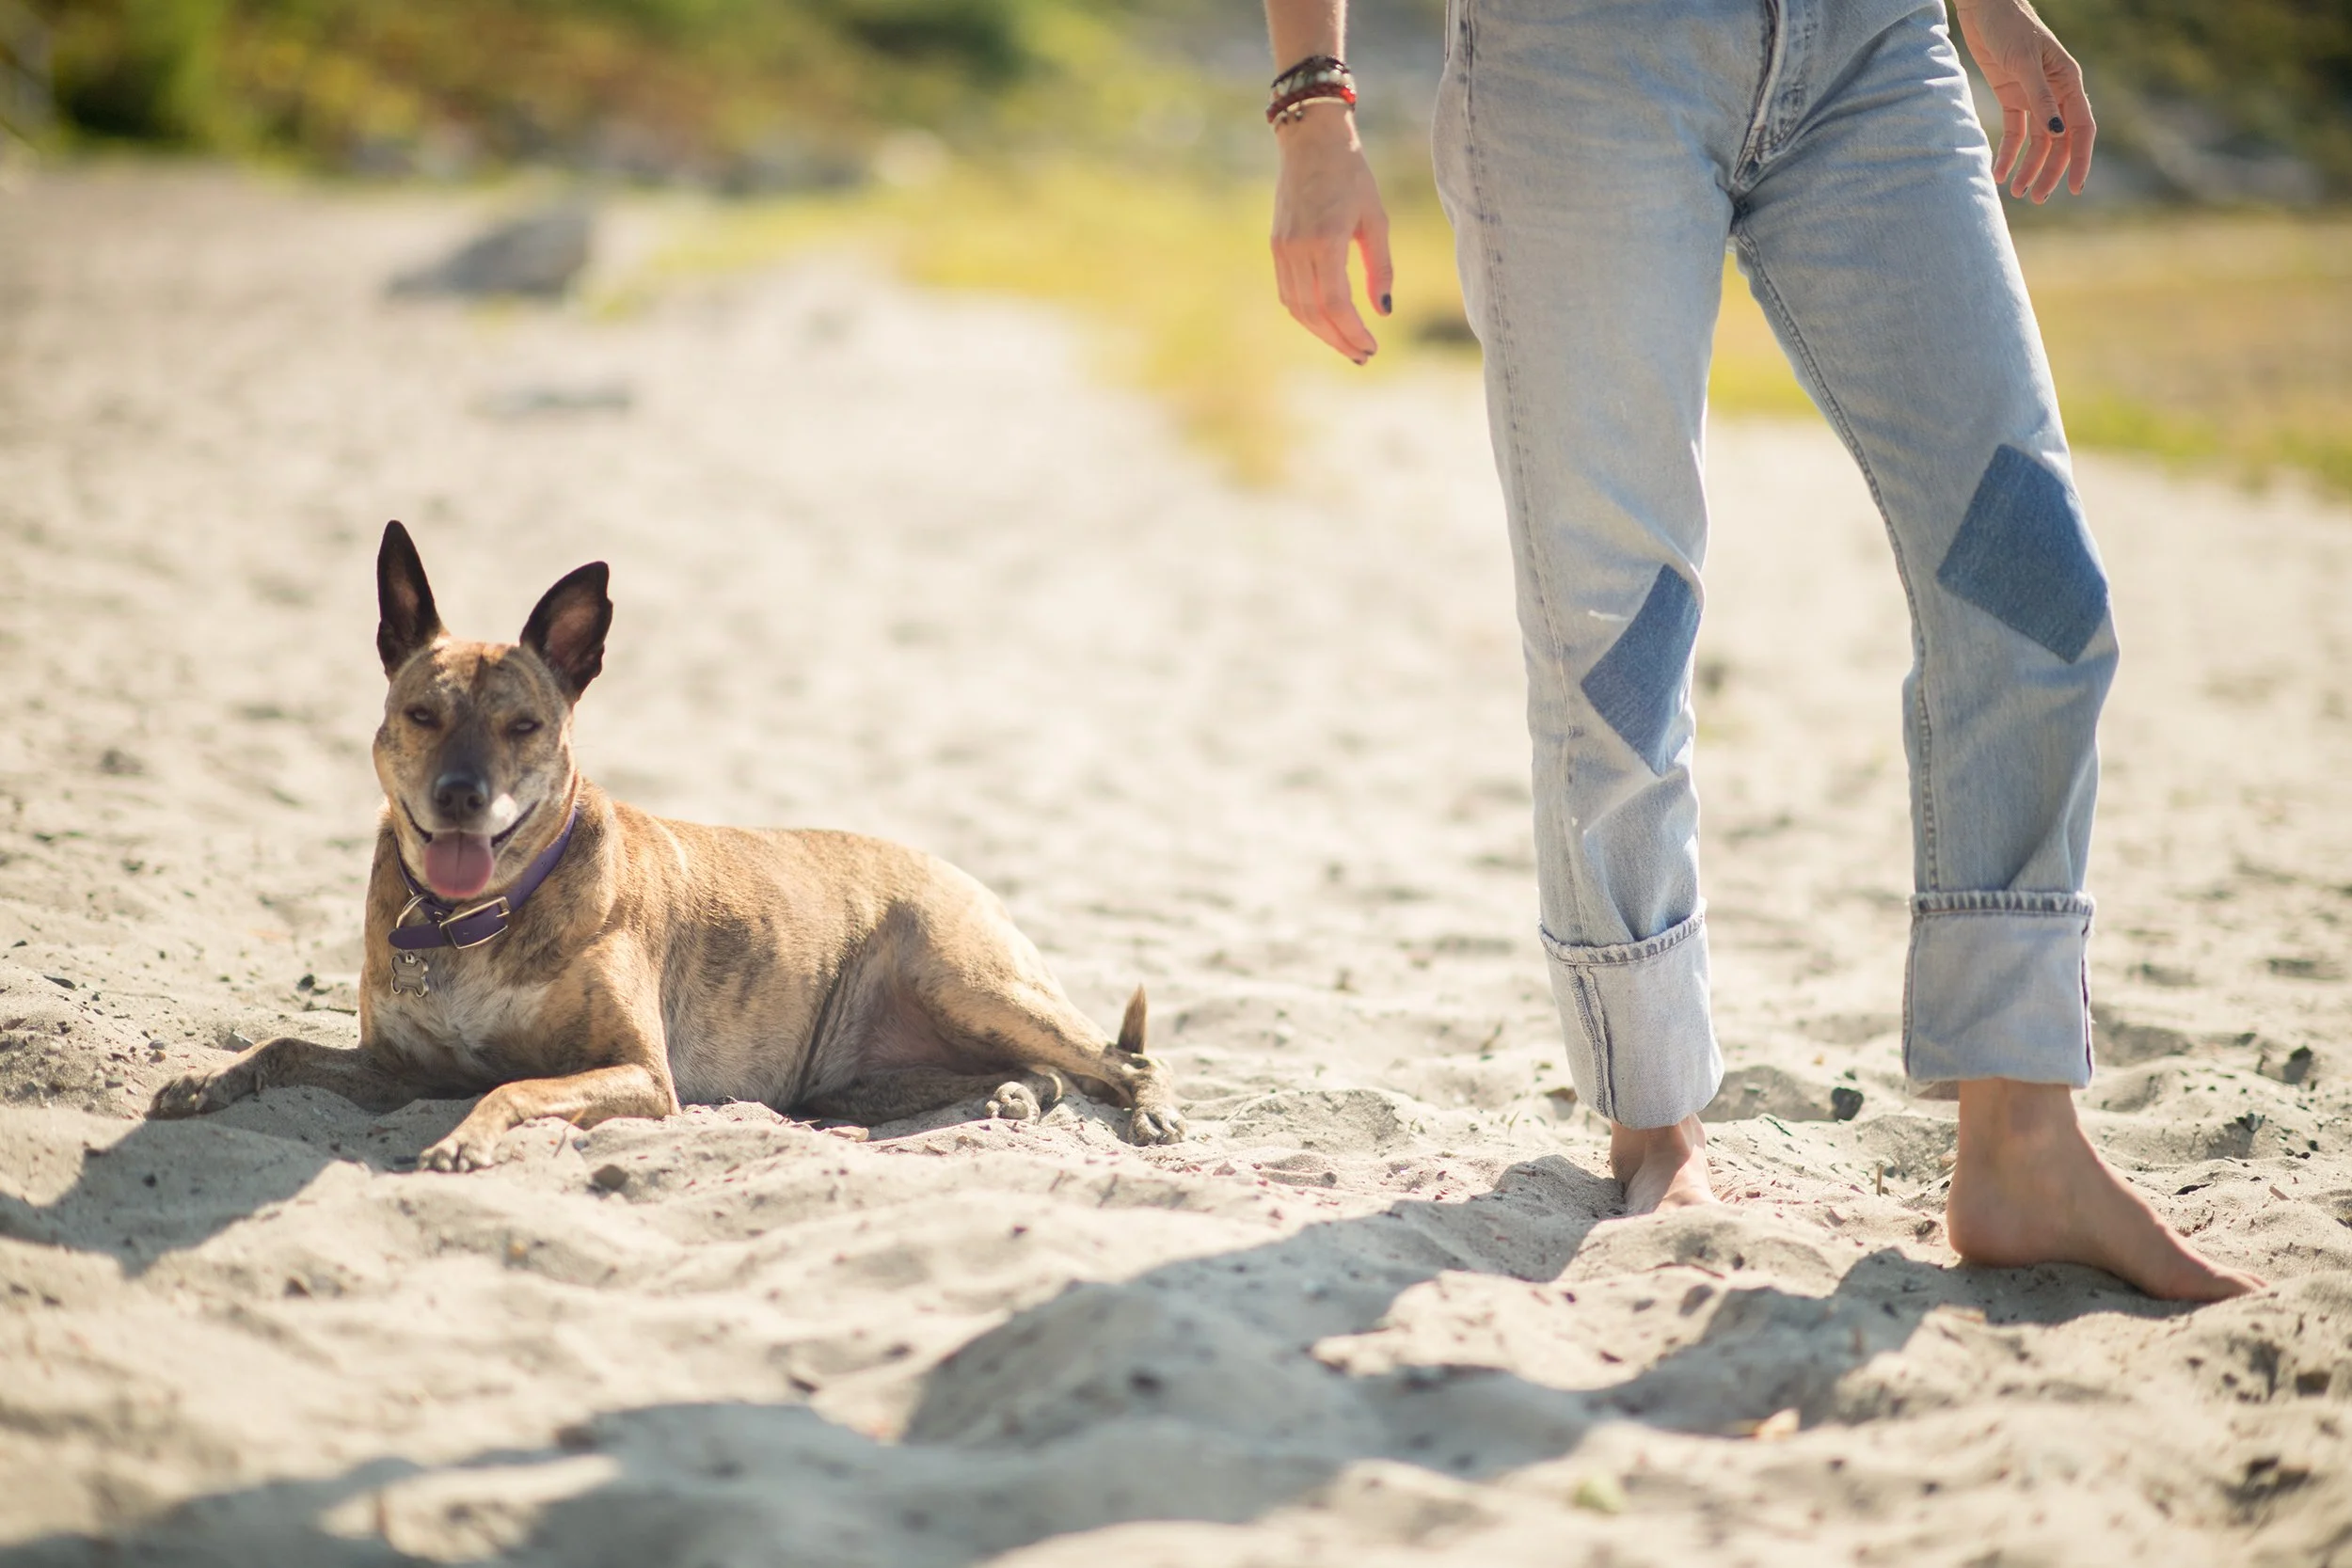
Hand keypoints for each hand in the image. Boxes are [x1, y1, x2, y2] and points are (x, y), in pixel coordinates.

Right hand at [1270, 104, 1393, 361]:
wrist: (1310, 140)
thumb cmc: (1351, 174)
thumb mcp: (1376, 218)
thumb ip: (1380, 267)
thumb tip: (1383, 311)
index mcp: (1325, 240)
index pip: (1336, 303)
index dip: (1353, 331)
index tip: (1372, 347)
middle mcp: (1297, 248)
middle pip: (1315, 313)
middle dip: (1339, 340)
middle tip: (1363, 356)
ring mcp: (1282, 249)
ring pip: (1298, 308)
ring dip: (1322, 332)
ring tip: (1347, 345)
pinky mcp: (1276, 247)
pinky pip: (1288, 293)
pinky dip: (1306, 314)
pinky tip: (1326, 321)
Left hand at [1954, 0, 2095, 202]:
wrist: (1985, 6)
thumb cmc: (2009, 26)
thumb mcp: (2024, 63)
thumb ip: (2039, 98)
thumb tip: (2057, 134)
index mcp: (2068, 82)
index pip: (2082, 128)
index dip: (2080, 159)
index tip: (2075, 188)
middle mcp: (2055, 92)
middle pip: (2059, 141)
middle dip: (2049, 171)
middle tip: (2036, 198)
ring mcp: (2034, 96)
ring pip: (2038, 141)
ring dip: (2029, 167)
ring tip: (2017, 192)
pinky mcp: (2012, 96)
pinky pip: (2015, 132)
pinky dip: (2008, 153)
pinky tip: (1999, 173)